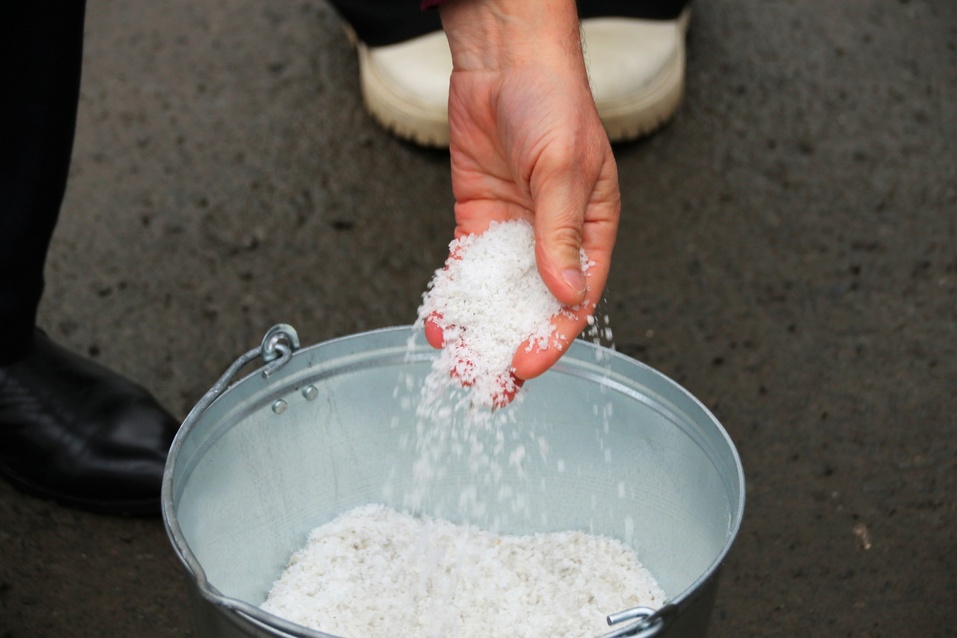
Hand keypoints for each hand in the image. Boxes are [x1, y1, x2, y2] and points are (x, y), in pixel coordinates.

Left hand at [433, 0, 620, 380]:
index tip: (525, 366)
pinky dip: (453, 297)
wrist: (504, 60)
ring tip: (456, 363)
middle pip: (533, 308)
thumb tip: (563, 292)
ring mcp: (513, 233)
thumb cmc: (553, 101)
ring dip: (478, 331)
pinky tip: (439, 321)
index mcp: (591, 232)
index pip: (575, 300)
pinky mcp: (478, 222)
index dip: (551, 338)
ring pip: (496, 296)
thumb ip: (560, 233)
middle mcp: (552, 240)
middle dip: (511, 348)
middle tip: (488, 386)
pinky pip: (465, 269)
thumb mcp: (564, 168)